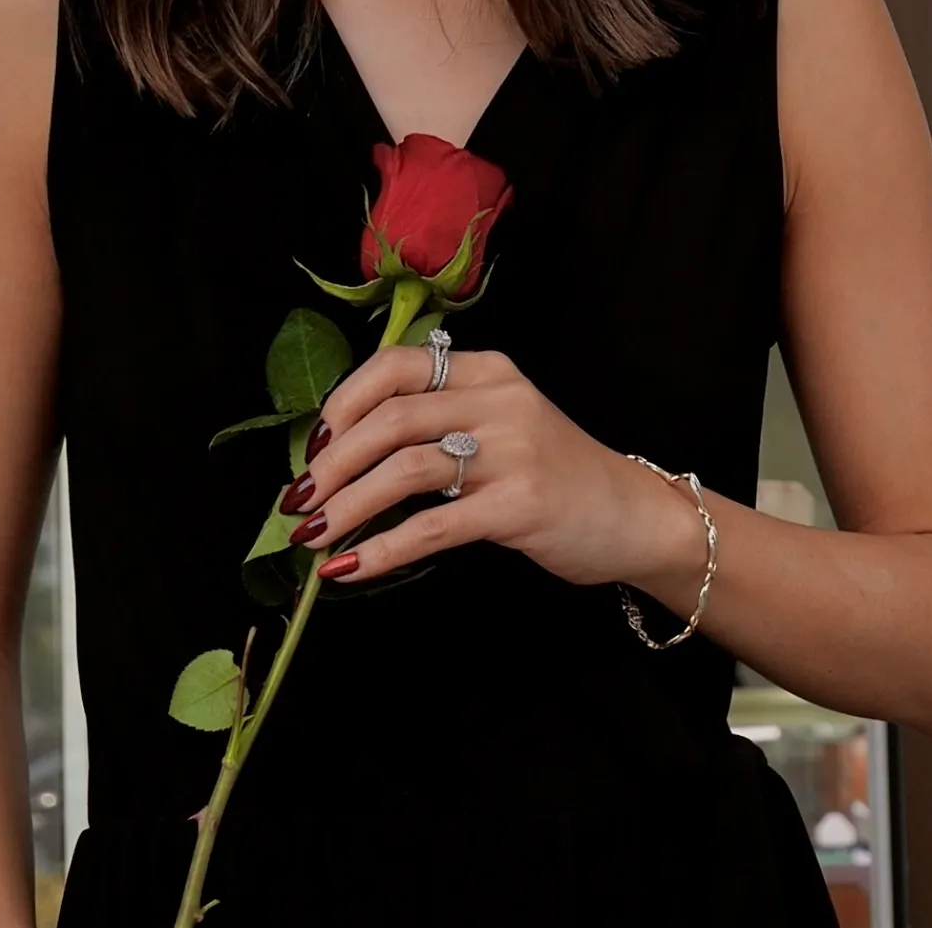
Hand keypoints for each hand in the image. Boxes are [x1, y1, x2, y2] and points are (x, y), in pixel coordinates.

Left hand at [281, 346, 704, 584]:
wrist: (633, 516)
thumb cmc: (554, 474)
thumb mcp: (502, 423)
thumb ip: (440, 420)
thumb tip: (342, 451)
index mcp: (488, 370)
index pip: (396, 365)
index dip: (342, 404)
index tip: (314, 446)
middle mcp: (499, 400)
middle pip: (390, 418)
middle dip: (331, 463)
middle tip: (298, 501)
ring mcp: (513, 451)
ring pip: (403, 469)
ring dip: (345, 506)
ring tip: (312, 536)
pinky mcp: (519, 505)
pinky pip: (431, 527)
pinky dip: (381, 549)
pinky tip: (349, 567)